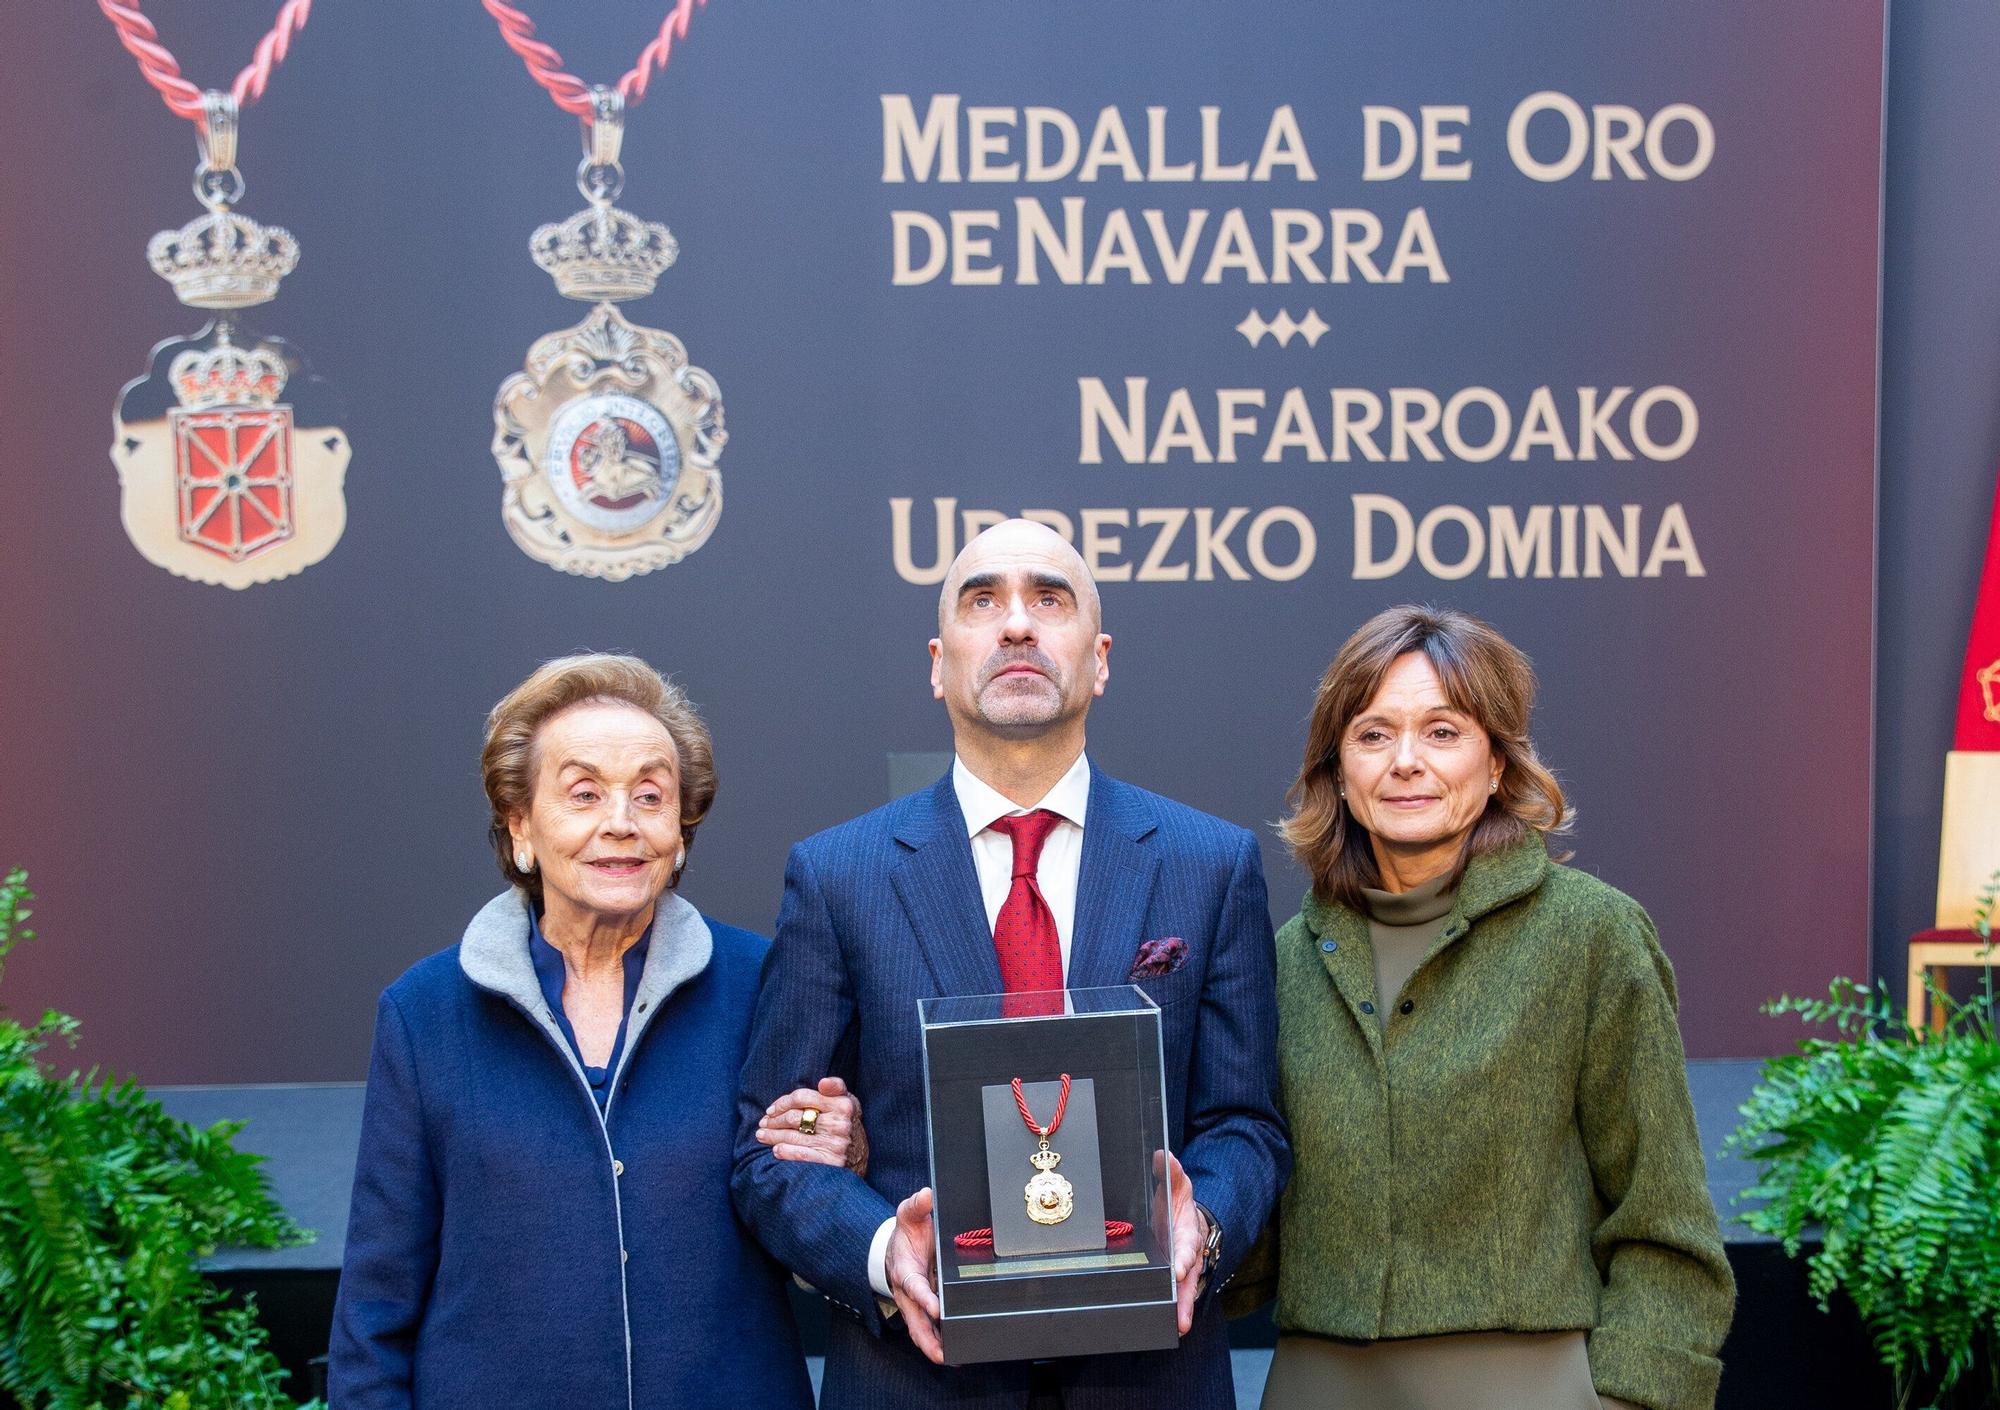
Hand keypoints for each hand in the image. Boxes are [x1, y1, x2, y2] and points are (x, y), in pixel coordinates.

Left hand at [756, 1077, 867, 1174]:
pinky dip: (786, 1152)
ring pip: (793, 1136)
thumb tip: (823, 1082)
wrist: (862, 1158)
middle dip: (773, 1121)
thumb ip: (836, 1088)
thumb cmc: (847, 1124)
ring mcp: (836, 1145)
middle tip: (762, 1124)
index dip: (782, 1103)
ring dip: (773, 1136)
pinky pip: (801, 1155)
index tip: (772, 1109)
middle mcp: (840, 1124)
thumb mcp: (847, 1102)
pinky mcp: (831, 1163)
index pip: (802, 1098)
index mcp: (843, 1104)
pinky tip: (776, 1150)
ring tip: (762, 1136)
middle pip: (794, 1118)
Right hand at [886, 1187, 943, 1362]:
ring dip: (933, 1345)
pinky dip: (938, 1341)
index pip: (913, 1286)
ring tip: (952, 1358)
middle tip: (944, 1352)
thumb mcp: (909, 1214)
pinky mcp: (923, 1308)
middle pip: (915, 1320)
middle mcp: (908, 1292)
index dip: (924, 1298)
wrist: (896, 1246)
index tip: (936, 1308)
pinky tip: (955, 1352)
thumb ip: (917, 1205)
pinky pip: (929, 1328)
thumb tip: (927, 1194)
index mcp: (904, 1270)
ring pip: (921, 1330)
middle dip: (928, 1338)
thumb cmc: (906, 1232)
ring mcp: (915, 1303)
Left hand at [1157, 1149, 1206, 1335]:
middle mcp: (1188, 1252)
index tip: (1180, 1267)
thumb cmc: (1177, 1202)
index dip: (1185, 1255)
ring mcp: (1183, 1268)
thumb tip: (1162, 1155)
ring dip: (1183, 1308)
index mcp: (1187, 1229)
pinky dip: (1176, 1310)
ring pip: (1186, 1290)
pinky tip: (1170, 1326)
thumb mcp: (1174, 1184)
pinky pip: (1178, 1296)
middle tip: (1181, 1311)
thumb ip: (1168, 1171)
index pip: (1187, 1243)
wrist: (1185, 1216)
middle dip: (1186, 1292)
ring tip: (1179, 1326)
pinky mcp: (1175, 1279)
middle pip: (1189, 1275)